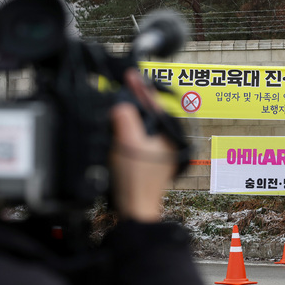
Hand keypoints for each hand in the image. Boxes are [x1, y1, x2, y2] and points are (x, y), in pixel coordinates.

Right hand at [109, 69, 176, 221]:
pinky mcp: (148, 163)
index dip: (140, 88)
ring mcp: (159, 154)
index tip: (130, 75)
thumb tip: (121, 105)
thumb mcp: (128, 142)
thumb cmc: (135, 182)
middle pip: (149, 114)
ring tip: (118, 103)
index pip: (155, 104)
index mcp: (169, 136)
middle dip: (135, 100)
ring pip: (142, 126)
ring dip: (129, 116)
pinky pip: (137, 139)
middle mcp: (168, 144)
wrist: (134, 210)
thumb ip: (124, 118)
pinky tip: (115, 129)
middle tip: (123, 85)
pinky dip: (126, 132)